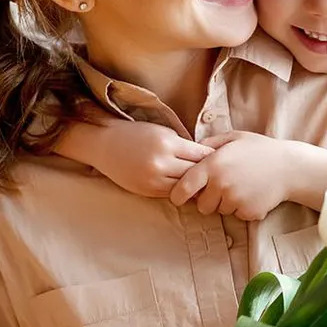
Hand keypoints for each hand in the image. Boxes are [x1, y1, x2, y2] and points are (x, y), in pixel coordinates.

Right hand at [60, 118, 211, 198]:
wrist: (105, 145)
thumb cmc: (136, 134)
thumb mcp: (163, 132)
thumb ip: (184, 146)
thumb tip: (207, 158)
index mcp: (168, 143)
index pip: (202, 155)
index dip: (213, 158)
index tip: (221, 159)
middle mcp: (162, 163)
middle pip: (196, 173)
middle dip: (207, 174)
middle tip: (219, 175)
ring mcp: (154, 179)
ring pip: (185, 187)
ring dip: (195, 186)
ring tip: (205, 184)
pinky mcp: (147, 190)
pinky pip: (171, 193)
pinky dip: (180, 191)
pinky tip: (187, 189)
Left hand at [169, 132, 301, 220]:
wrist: (290, 167)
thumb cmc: (260, 150)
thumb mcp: (234, 137)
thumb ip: (210, 143)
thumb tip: (192, 150)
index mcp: (213, 166)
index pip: (183, 187)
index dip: (178, 195)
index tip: (178, 197)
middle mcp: (221, 185)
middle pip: (202, 206)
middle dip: (209, 200)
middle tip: (222, 188)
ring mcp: (235, 200)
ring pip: (220, 211)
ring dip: (227, 203)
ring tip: (242, 187)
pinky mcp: (248, 212)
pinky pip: (237, 215)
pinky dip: (242, 208)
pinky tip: (253, 194)